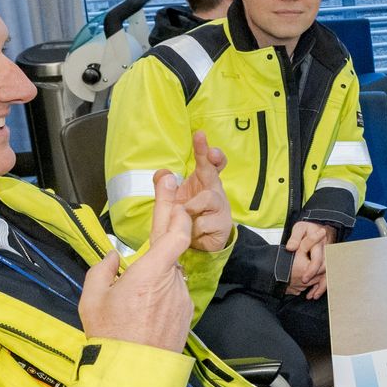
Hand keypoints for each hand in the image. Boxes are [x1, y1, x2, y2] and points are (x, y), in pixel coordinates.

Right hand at [78, 170, 195, 353]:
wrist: (133, 374)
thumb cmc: (110, 336)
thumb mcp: (92, 299)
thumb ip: (101, 270)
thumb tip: (113, 257)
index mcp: (150, 273)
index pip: (176, 235)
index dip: (177, 214)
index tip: (174, 199)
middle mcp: (172, 283)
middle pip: (176, 247)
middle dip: (173, 219)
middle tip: (170, 193)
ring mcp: (181, 299)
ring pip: (172, 274)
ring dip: (160, 271)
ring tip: (137, 293)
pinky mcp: (186, 314)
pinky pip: (174, 293)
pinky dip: (163, 291)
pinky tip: (145, 308)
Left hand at [176, 131, 231, 253]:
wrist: (196, 251)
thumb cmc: (184, 224)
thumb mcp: (168, 208)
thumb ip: (164, 191)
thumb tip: (164, 173)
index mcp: (201, 183)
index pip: (205, 162)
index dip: (204, 149)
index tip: (199, 135)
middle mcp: (213, 191)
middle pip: (213, 172)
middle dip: (211, 159)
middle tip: (211, 152)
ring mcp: (220, 207)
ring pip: (207, 198)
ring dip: (191, 207)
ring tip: (184, 216)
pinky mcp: (223, 225)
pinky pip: (205, 222)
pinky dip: (194, 228)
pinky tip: (193, 234)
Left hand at [285, 220, 333, 299]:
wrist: (320, 226)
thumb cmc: (308, 228)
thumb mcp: (299, 228)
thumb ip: (295, 238)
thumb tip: (291, 248)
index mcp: (319, 244)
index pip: (317, 260)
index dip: (311, 270)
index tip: (304, 279)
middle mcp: (326, 252)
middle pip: (325, 270)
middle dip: (317, 282)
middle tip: (309, 292)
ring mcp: (329, 257)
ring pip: (328, 274)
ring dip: (322, 286)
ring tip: (313, 296)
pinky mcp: (328, 262)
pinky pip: (328, 275)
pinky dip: (322, 284)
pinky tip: (315, 292)